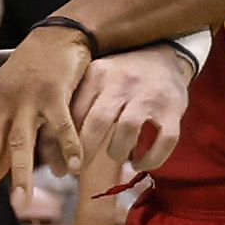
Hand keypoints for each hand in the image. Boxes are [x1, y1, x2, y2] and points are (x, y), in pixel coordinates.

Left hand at [0, 26, 90, 214]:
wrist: (55, 37)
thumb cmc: (30, 74)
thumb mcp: (7, 102)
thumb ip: (0, 136)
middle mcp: (3, 103)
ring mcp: (28, 98)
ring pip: (21, 142)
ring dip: (21, 175)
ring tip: (20, 203)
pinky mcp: (54, 92)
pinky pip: (61, 126)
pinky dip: (68, 147)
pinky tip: (72, 168)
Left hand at [71, 45, 194, 176]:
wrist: (167, 55)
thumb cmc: (122, 76)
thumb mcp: (97, 78)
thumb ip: (77, 103)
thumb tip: (51, 148)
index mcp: (99, 74)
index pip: (74, 112)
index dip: (65, 143)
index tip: (62, 163)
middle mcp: (123, 82)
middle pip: (97, 122)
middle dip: (86, 152)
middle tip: (81, 168)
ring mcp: (149, 95)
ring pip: (127, 131)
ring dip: (117, 152)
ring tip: (117, 156)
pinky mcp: (173, 109)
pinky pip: (164, 141)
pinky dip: (151, 159)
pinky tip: (141, 162)